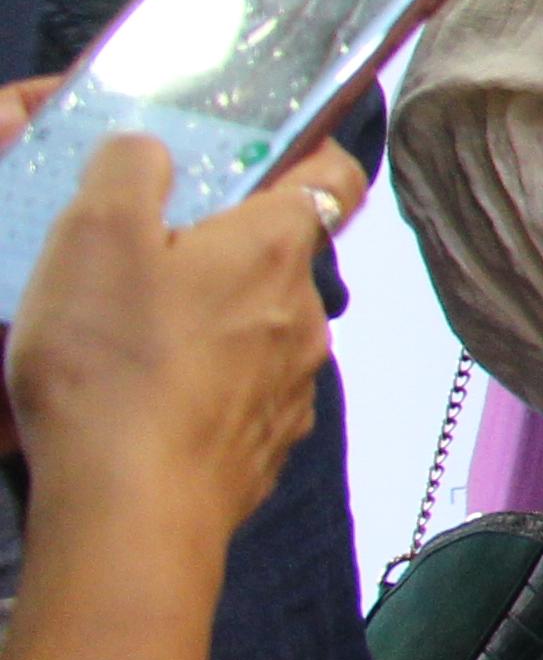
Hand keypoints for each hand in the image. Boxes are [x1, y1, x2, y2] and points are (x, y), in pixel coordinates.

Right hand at [4, 121, 363, 538]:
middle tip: (144, 267)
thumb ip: (130, 170)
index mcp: (275, 246)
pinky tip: (146, 406)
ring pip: (258, 331)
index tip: (266, 155)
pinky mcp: (268, 446)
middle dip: (221, 256)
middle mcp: (306, 312)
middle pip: (277, 259)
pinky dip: (202, 392)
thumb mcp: (94, 235)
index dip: (305, 155)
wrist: (131, 510)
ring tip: (129, 346)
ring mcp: (294, 385)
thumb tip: (154, 149)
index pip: (332, 175)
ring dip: (209, 327)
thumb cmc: (113, 365)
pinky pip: (239, 397)